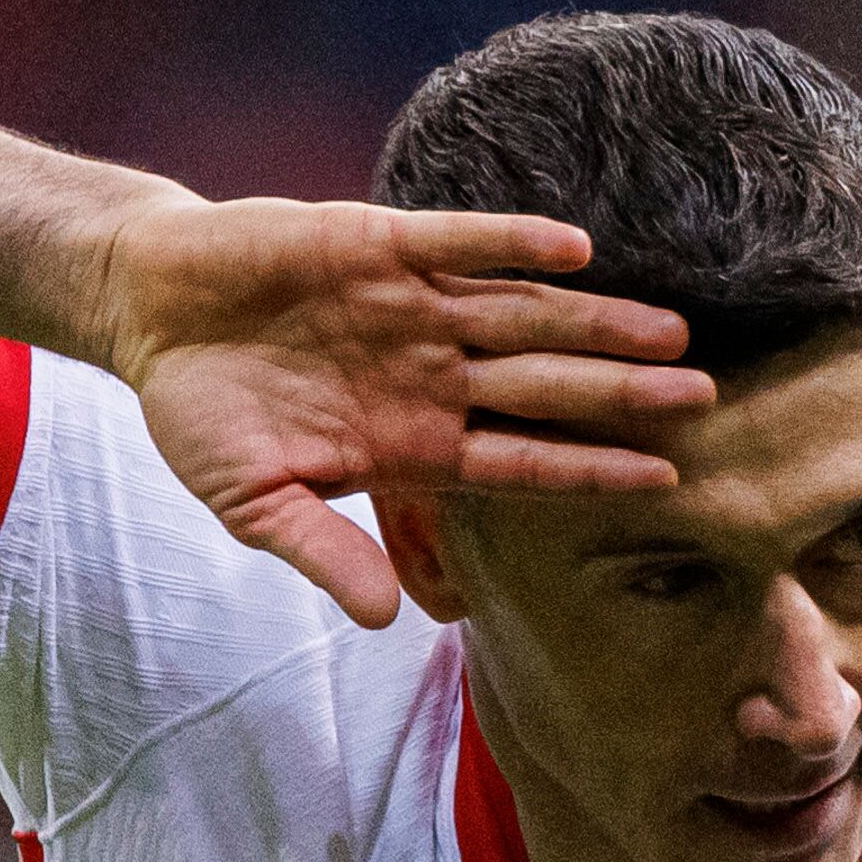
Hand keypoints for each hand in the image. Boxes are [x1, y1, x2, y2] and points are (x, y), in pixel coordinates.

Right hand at [92, 199, 710, 628]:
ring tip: (674, 331)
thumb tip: (379, 618)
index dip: (591, 469)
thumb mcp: (254, 501)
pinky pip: (460, 243)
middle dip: (624, 395)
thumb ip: (323, 551)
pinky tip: (576, 250)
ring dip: (596, 322)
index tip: (666, 482)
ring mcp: (412, 309)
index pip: (522, 459)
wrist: (152, 312)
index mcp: (413, 442)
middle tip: (709, 398)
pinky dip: (513, 243)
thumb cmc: (205, 413)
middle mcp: (432, 374)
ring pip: (523, 316)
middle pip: (546, 386)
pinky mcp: (379, 246)